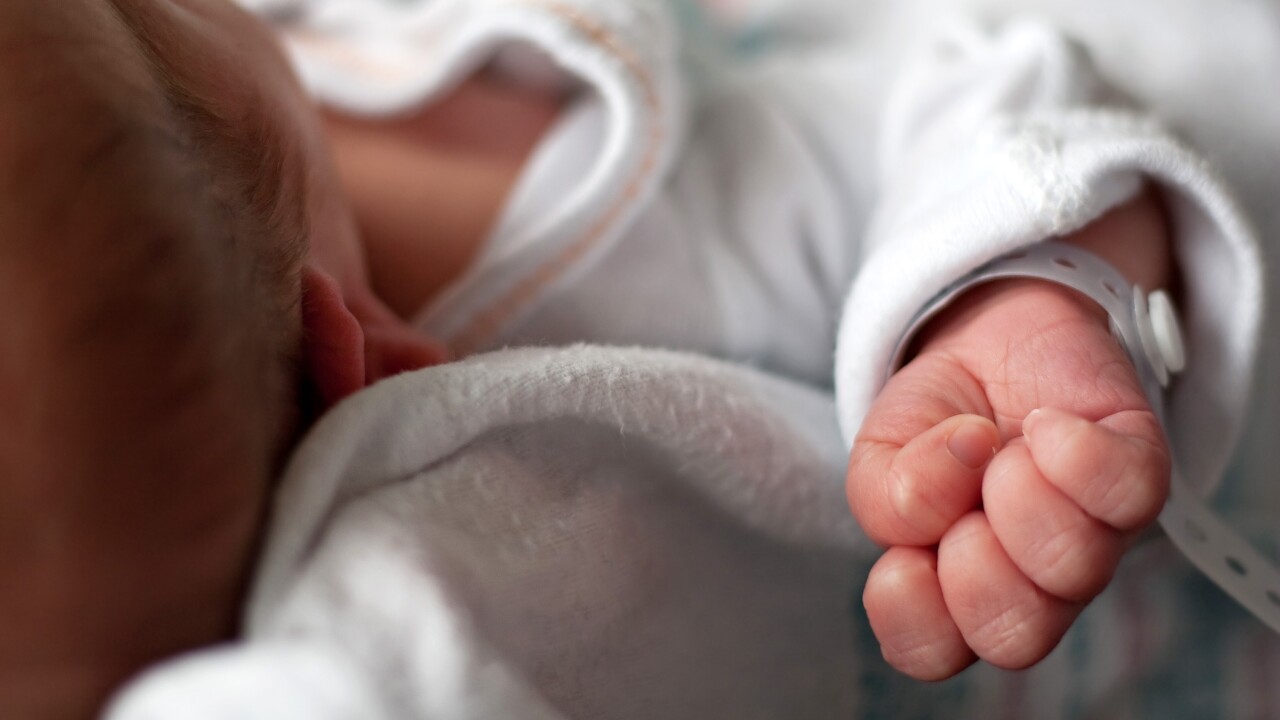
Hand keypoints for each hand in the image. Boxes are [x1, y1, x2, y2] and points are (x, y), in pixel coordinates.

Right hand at [848, 190, 1173, 679]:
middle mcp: (1031, 583)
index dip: (912, 609)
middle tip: (964, 499)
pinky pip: (1128, 492)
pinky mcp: (1139, 475)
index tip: (903, 550)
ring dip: (1016, 492)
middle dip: (972, 561)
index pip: (932, 651)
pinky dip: (1074, 449)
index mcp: (953, 592)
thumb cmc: (936, 418)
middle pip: (1015, 634)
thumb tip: (952, 475)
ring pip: (1073, 566)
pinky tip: (1047, 423)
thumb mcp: (879, 451)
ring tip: (999, 446)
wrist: (990, 338)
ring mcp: (1093, 537)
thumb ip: (885, 495)